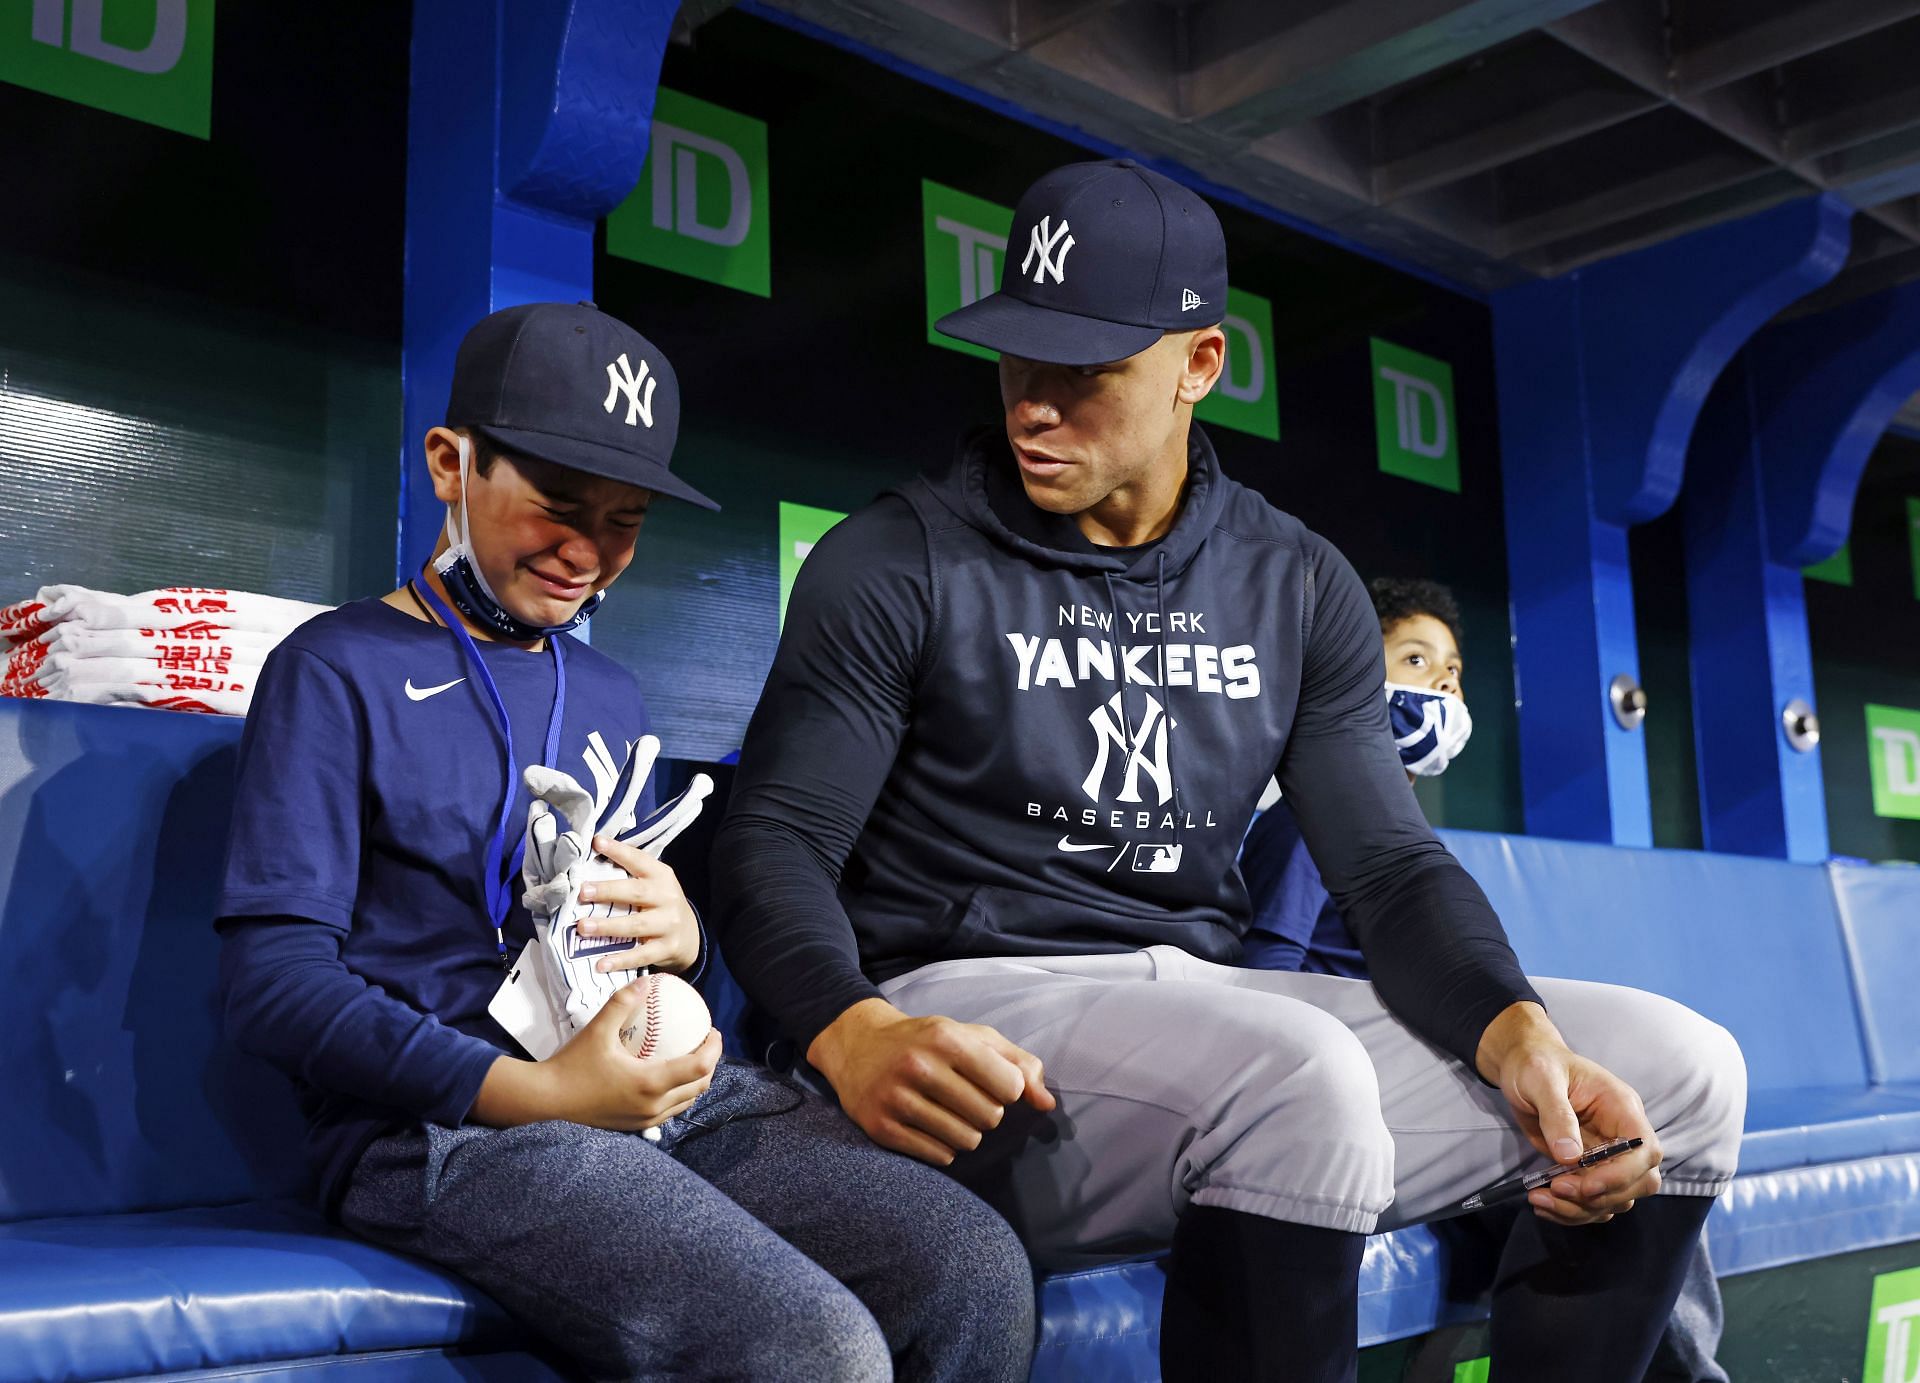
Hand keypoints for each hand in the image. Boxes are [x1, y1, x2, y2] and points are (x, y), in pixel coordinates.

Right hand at [475, 979, 721, 1130]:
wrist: (546, 1101)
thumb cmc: (572, 1065)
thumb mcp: (598, 1030)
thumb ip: (623, 1003)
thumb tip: (647, 982)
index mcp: (650, 1083)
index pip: (700, 1067)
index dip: (714, 1048)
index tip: (712, 1030)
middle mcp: (653, 1106)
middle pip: (699, 1086)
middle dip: (710, 1063)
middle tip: (704, 1040)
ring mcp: (645, 1120)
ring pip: (686, 1102)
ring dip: (696, 1080)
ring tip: (691, 1056)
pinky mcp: (635, 1126)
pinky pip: (669, 1111)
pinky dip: (678, 1093)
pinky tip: (667, 1076)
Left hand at [570, 833, 701, 974]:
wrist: (689, 935)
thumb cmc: (660, 904)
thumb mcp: (653, 884)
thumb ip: (629, 874)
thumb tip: (590, 860)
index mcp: (661, 876)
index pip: (639, 860)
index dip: (618, 851)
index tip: (597, 843)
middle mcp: (667, 897)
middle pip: (636, 893)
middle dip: (608, 891)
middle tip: (582, 892)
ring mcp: (668, 924)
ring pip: (636, 925)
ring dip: (607, 926)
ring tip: (583, 927)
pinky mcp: (667, 948)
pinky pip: (641, 955)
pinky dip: (620, 960)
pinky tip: (600, 964)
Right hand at [807, 997, 1055, 1165]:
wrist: (858, 1045)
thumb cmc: (927, 1041)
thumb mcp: (971, 1037)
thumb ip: (1018, 1063)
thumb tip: (1047, 1105)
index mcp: (947, 1038)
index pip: (1009, 1086)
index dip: (1008, 1091)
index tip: (993, 1085)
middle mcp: (919, 1066)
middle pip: (989, 1117)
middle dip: (987, 1113)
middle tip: (967, 1101)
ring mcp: (896, 1098)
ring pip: (965, 1141)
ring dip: (966, 1133)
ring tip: (950, 1115)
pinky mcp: (881, 1127)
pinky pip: (938, 1156)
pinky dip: (943, 1148)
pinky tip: (930, 1127)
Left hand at [1475, 1002, 1661, 1225]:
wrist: (1520, 1067)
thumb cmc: (1536, 1064)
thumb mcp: (1541, 1078)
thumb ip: (1557, 1115)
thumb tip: (1569, 1157)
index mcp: (1622, 1108)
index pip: (1644, 1150)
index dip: (1622, 1175)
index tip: (1585, 1186)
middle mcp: (1622, 1135)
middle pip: (1639, 1182)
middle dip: (1600, 1196)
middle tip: (1556, 1190)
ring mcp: (1607, 1156)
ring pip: (1616, 1199)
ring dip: (1581, 1210)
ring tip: (1539, 1200)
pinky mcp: (1588, 1171)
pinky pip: (1593, 1203)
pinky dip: (1570, 1212)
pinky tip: (1541, 1204)